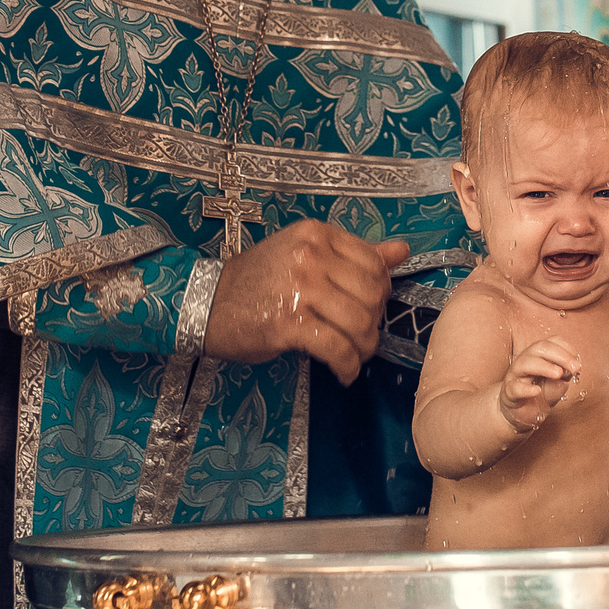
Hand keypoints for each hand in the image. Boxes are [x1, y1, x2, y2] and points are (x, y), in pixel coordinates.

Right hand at [207, 221, 410, 384]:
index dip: (380, 291)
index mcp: (316, 235)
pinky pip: (336, 348)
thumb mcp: (304, 255)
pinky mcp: (288, 323)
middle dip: (374, 322)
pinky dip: (347, 366)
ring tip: (354, 356)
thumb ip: (354, 254)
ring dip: (363, 348)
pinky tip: (343, 373)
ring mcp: (299, 289)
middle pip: (372, 294)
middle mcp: (310, 256)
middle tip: (362, 335)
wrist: (206, 302)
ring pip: (359, 322)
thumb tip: (401, 251)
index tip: (369, 307)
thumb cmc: (257, 281)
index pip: (374, 263)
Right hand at [497, 337, 579, 432]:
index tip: (577, 362)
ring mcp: (516, 376)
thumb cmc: (542, 393)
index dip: (566, 349)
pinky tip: (537, 391)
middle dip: (560, 355)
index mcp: (538, 355)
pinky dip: (526, 389)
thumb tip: (571, 369)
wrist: (523, 412)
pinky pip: (515, 388)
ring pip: (525, 364)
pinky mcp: (510, 393)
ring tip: (559, 374)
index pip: (551, 342)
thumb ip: (564, 375)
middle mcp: (526, 360)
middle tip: (575, 368)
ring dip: (544, 366)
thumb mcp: (558, 383)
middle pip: (539, 348)